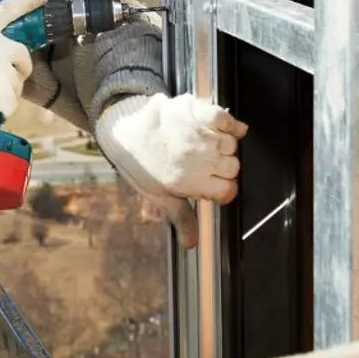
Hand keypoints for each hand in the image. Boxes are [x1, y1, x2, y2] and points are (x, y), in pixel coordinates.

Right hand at [0, 0, 47, 131]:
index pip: (7, 10)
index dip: (26, 1)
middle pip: (22, 56)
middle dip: (20, 69)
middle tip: (7, 81)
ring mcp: (4, 71)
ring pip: (15, 85)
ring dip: (4, 93)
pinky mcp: (5, 95)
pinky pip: (10, 105)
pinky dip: (0, 110)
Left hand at [94, 93, 247, 248]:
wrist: (126, 133)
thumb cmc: (141, 166)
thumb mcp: (160, 197)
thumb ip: (182, 218)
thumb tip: (192, 244)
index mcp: (190, 181)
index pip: (228, 190)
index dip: (223, 190)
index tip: (214, 186)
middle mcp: (199, 159)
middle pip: (233, 167)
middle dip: (222, 168)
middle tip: (205, 165)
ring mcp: (201, 134)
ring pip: (232, 145)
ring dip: (224, 146)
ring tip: (205, 146)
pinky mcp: (199, 112)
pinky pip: (226, 119)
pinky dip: (230, 124)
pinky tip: (222, 127)